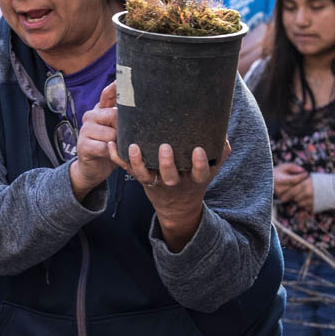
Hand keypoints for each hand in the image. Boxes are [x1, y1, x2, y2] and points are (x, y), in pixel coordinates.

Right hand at [69, 81, 118, 200]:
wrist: (93, 168)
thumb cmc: (110, 147)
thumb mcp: (119, 131)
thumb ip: (126, 119)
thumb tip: (148, 108)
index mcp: (100, 110)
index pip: (108, 94)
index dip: (116, 87)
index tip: (125, 80)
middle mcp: (91, 116)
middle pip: (114, 115)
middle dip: (125, 127)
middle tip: (130, 136)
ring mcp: (85, 130)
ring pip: (111, 133)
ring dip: (120, 143)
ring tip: (122, 148)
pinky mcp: (83, 145)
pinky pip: (105, 147)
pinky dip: (113, 153)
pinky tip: (114, 155)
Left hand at [110, 140, 229, 252]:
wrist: (176, 206)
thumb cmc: (194, 178)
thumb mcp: (211, 169)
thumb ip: (219, 151)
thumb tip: (222, 129)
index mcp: (194, 179)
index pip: (200, 173)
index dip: (199, 164)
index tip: (198, 150)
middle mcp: (174, 182)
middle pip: (170, 176)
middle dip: (167, 163)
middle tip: (165, 147)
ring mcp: (155, 181)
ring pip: (145, 175)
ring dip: (138, 162)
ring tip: (134, 146)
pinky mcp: (140, 178)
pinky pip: (127, 170)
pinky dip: (118, 158)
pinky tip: (112, 144)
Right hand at [274, 162, 306, 198]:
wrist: (269, 181)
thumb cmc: (278, 172)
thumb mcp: (283, 166)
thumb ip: (292, 166)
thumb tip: (302, 170)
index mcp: (278, 180)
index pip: (293, 180)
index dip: (301, 177)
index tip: (306, 173)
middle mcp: (278, 189)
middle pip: (295, 188)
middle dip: (303, 183)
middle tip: (309, 178)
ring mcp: (280, 195)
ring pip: (296, 194)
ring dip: (302, 189)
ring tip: (306, 183)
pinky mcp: (283, 199)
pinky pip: (294, 197)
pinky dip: (299, 193)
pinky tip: (302, 188)